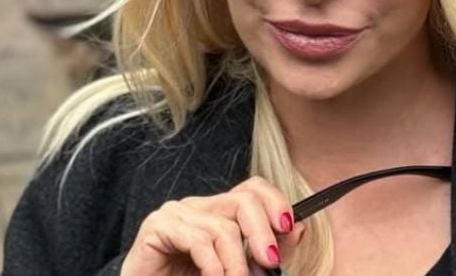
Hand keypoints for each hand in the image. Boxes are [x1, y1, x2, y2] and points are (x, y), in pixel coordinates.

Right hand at [120, 176, 305, 275]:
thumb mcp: (238, 268)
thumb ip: (266, 251)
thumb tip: (298, 228)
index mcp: (219, 212)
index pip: (253, 188)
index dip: (275, 202)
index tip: (288, 227)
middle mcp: (199, 206)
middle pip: (242, 200)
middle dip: (262, 232)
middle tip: (270, 263)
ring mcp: (176, 213)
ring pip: (222, 227)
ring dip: (237, 264)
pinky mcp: (157, 227)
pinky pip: (197, 240)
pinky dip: (213, 266)